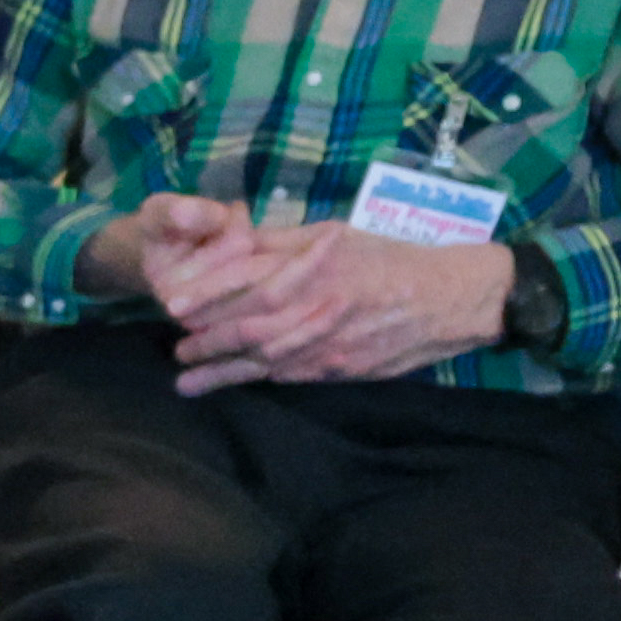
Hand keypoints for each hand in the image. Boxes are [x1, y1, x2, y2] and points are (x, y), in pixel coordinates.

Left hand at [136, 196, 514, 391]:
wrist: (448, 301)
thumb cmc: (389, 259)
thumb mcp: (336, 235)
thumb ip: (281, 242)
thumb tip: (228, 240)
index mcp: (317, 266)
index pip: (249, 279)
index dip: (206, 293)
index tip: (172, 302)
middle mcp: (318, 306)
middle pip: (248, 324)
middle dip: (205, 337)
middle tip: (174, 344)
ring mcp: (327, 343)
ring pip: (262, 358)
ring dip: (219, 368)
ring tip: (185, 374)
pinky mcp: (336, 369)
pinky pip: (285, 376)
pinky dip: (251, 381)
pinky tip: (222, 386)